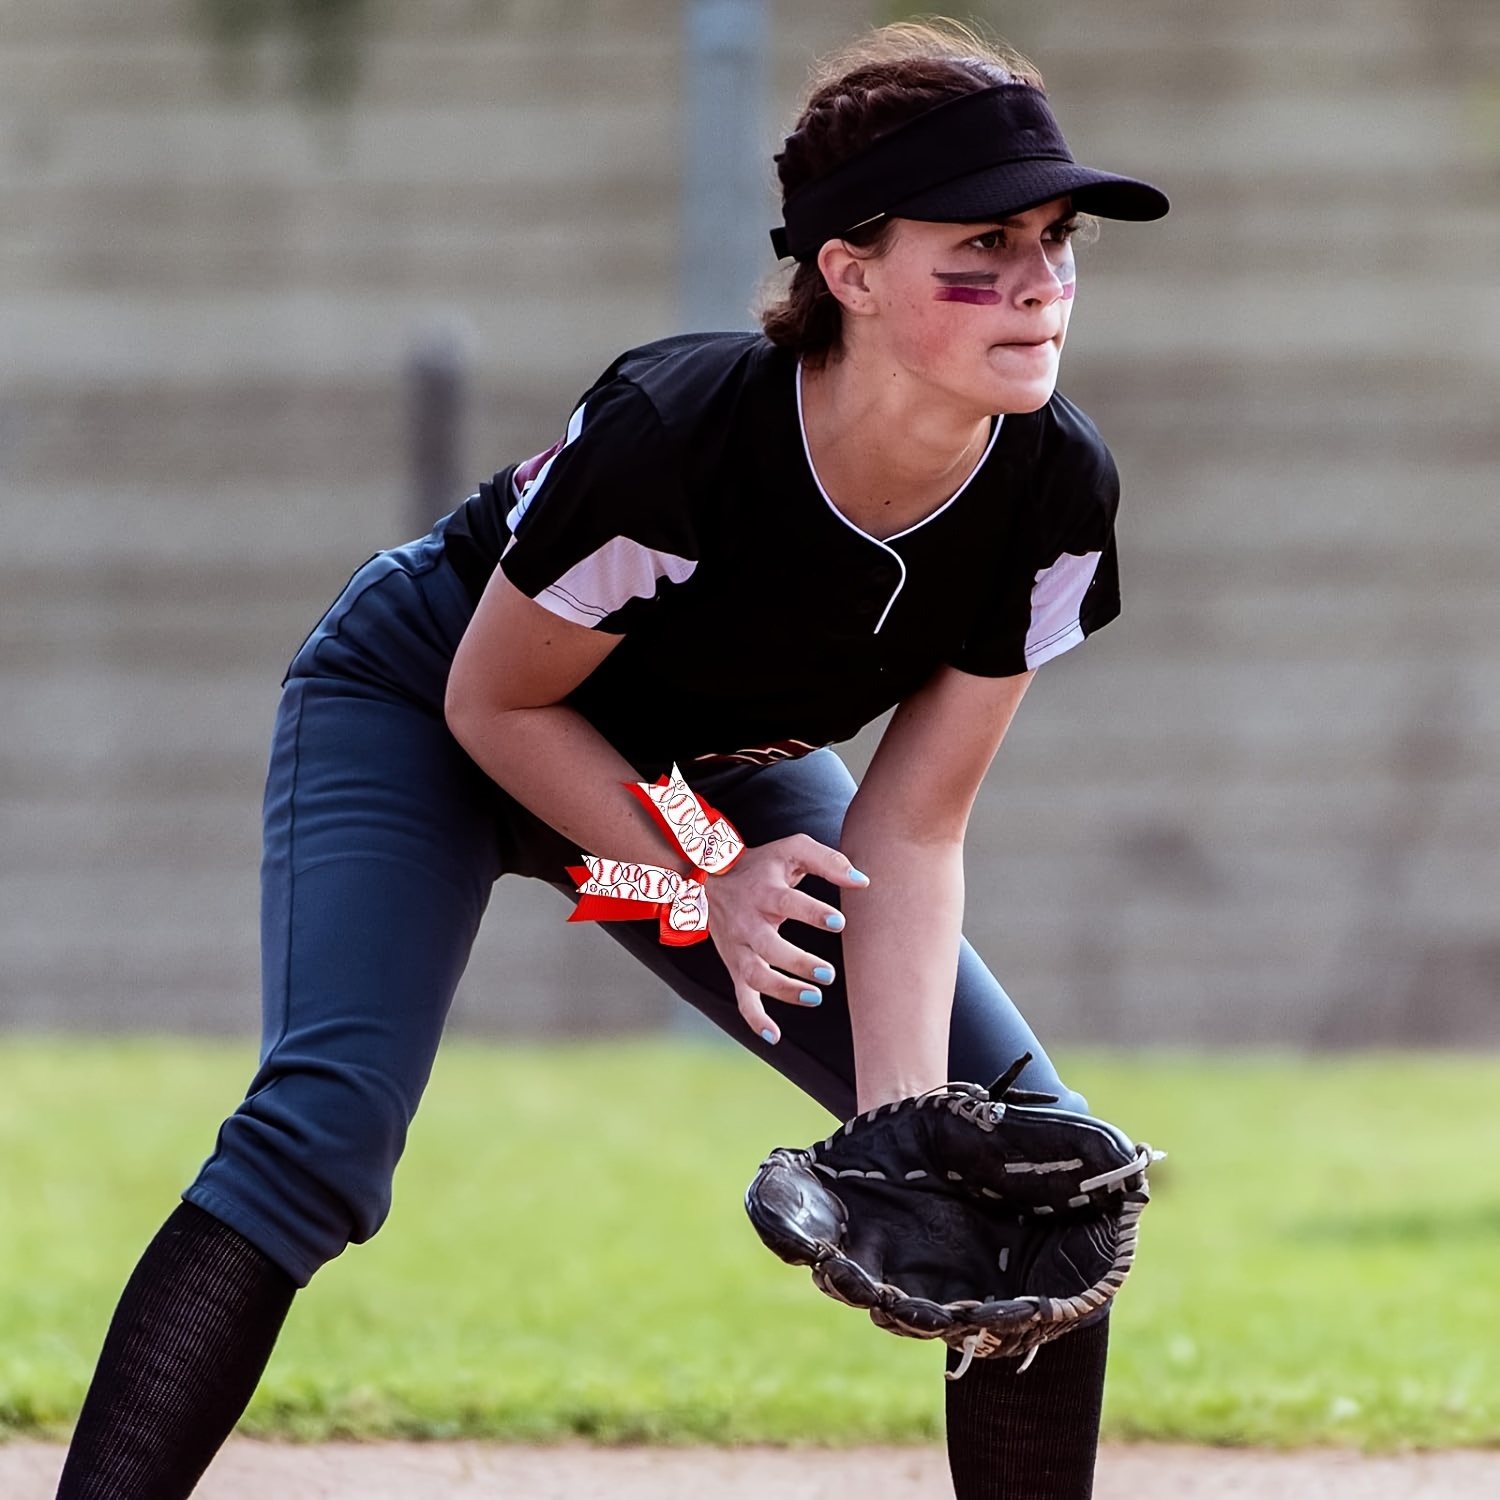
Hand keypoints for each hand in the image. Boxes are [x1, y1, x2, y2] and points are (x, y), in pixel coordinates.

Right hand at [704, 834, 869, 1043]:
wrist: (710, 877)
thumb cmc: (763, 864)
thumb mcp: (792, 850)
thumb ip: (828, 861)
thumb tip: (863, 881)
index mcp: (763, 891)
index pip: (787, 902)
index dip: (812, 913)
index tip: (840, 923)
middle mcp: (747, 921)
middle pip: (767, 946)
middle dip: (797, 962)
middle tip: (829, 974)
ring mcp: (738, 947)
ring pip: (754, 975)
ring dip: (782, 990)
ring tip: (814, 997)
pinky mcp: (734, 965)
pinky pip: (741, 996)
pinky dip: (754, 1019)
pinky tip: (775, 1035)